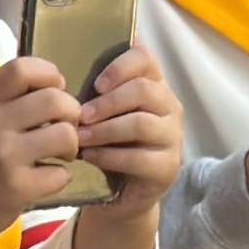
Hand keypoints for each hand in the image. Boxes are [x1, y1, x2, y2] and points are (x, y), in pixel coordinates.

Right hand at [0, 56, 80, 248]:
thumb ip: (5, 98)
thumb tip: (55, 85)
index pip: (23, 68)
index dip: (50, 75)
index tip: (54, 90)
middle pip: (55, 99)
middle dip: (71, 112)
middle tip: (63, 127)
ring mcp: (4, 156)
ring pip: (65, 135)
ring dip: (70, 145)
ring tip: (58, 154)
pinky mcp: (16, 188)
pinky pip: (60, 174)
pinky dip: (60, 176)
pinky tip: (45, 178)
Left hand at [72, 45, 183, 215]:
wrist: (122, 193)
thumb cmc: (108, 144)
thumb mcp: (102, 112)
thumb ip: (97, 87)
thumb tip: (75, 55)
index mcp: (153, 84)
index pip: (145, 58)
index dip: (119, 66)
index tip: (96, 84)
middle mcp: (169, 107)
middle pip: (143, 90)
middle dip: (107, 102)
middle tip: (80, 115)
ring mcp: (172, 137)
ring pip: (141, 123)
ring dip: (104, 130)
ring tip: (79, 138)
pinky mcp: (167, 167)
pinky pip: (138, 157)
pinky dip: (109, 156)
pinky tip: (89, 157)